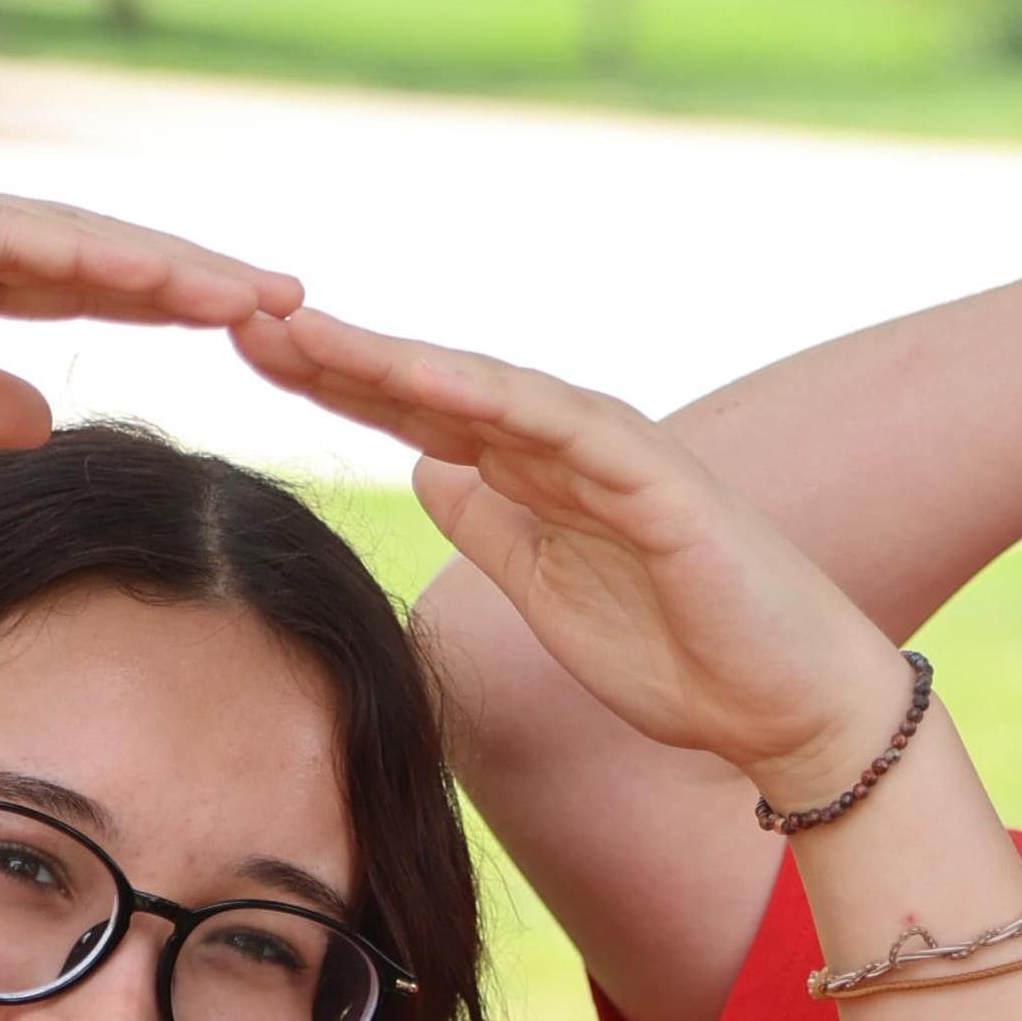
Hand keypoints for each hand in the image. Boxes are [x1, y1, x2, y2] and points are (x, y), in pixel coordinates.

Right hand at [0, 177, 298, 450]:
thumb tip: (44, 417)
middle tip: (298, 301)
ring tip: (258, 290)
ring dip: (166, 264)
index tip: (247, 332)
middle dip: (194, 279)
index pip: (76, 287)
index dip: (160, 305)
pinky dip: (87, 255)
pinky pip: (6, 239)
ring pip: (71, 240)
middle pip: (97, 256)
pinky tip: (156, 276)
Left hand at [237, 309, 903, 793]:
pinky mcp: (656, 478)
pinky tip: (416, 376)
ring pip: (481, 388)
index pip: (415, 416)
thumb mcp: (549, 594)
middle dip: (334, 353)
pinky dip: (488, 394)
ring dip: (389, 357)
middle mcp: (566, 444)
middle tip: (232, 316)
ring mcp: (611, 451)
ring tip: (299, 331)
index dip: (331, 387)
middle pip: (430, 385)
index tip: (243, 363)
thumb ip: (494, 526)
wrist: (789, 704)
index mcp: (534, 476)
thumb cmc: (683, 656)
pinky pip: (558, 425)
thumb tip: (428, 466)